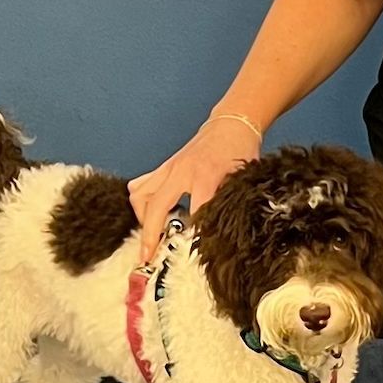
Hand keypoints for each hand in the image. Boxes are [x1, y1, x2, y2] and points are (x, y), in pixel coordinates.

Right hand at [129, 116, 261, 260]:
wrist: (231, 125)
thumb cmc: (239, 152)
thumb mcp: (241, 179)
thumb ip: (227, 204)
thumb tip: (218, 234)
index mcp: (206, 175)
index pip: (196, 211)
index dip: (191, 235)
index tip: (187, 255)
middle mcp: (181, 171)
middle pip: (157, 206)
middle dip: (150, 234)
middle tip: (147, 257)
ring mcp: (169, 168)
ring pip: (141, 195)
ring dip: (142, 218)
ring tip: (151, 236)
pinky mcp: (164, 167)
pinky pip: (141, 185)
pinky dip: (141, 202)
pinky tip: (150, 214)